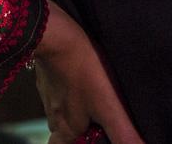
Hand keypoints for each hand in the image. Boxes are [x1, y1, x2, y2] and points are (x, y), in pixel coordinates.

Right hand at [34, 0, 144, 143]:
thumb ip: (122, 133)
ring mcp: (48, 94)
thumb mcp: (108, 106)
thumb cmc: (83, 72)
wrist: (57, 36)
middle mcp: (53, 117)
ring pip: (63, 110)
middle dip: (80, 128)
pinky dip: (72, 87)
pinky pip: (60, 87)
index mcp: (65, 130)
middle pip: (64, 132)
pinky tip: (85, 76)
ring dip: (78, 107)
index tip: (93, 136)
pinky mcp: (49, 74)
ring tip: (98, 96)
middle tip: (98, 118)